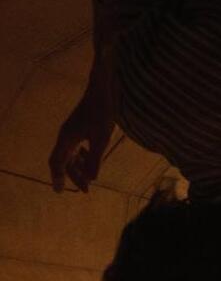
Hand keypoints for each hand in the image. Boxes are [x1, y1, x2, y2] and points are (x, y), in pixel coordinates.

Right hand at [49, 53, 117, 192]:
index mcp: (66, 139)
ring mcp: (72, 130)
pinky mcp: (80, 126)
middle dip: (74, 176)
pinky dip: (82, 156)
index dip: (58, 177)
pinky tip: (91, 160)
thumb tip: (91, 179)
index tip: (59, 191)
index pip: (57, 163)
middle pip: (65, 161)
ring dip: (79, 167)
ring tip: (90, 179)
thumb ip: (95, 159)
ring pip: (71, 154)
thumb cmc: (102, 112)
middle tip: (86, 190)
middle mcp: (66, 135)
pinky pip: (76, 146)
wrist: (103, 89)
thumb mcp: (101, 138)